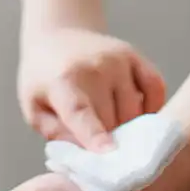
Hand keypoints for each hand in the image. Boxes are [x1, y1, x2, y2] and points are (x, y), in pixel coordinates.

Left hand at [18, 27, 166, 148]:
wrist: (56, 36)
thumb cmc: (43, 79)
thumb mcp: (34, 108)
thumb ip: (56, 134)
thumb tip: (87, 154)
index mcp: (63, 81)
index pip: (80, 111)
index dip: (94, 134)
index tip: (108, 153)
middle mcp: (95, 66)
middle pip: (112, 122)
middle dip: (106, 139)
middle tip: (94, 141)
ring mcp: (118, 59)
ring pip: (135, 112)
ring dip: (126, 126)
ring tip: (106, 122)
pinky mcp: (134, 55)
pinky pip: (155, 89)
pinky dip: (151, 106)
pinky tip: (135, 111)